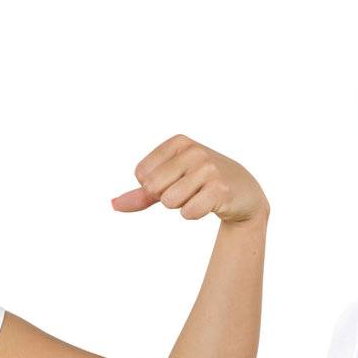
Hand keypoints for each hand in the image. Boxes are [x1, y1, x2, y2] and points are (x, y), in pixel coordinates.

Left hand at [111, 135, 267, 225]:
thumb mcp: (169, 183)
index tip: (176, 182)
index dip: (154, 188)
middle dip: (166, 198)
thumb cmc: (201, 185)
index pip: (142, 175)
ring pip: (170, 201)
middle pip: (153, 188)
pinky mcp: (219, 189)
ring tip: (199, 196)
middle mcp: (194, 150)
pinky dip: (193, 215)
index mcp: (179, 142)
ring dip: (181, 207)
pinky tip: (209, 205)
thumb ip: (140, 194)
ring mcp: (208, 168)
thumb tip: (113, 204)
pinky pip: (188, 213)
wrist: (243, 193)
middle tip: (189, 191)